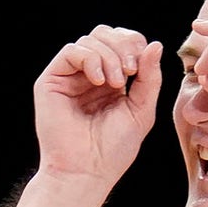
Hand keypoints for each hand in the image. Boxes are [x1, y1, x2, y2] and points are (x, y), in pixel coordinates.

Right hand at [33, 25, 163, 182]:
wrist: (87, 172)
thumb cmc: (113, 149)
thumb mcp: (142, 110)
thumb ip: (149, 77)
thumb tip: (155, 45)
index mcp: (112, 81)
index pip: (122, 42)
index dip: (134, 43)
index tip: (141, 67)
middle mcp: (89, 75)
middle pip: (105, 34)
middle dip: (123, 45)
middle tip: (130, 71)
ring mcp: (70, 77)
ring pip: (90, 40)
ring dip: (109, 56)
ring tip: (114, 83)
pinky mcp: (51, 81)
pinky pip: (71, 51)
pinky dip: (90, 59)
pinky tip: (99, 81)